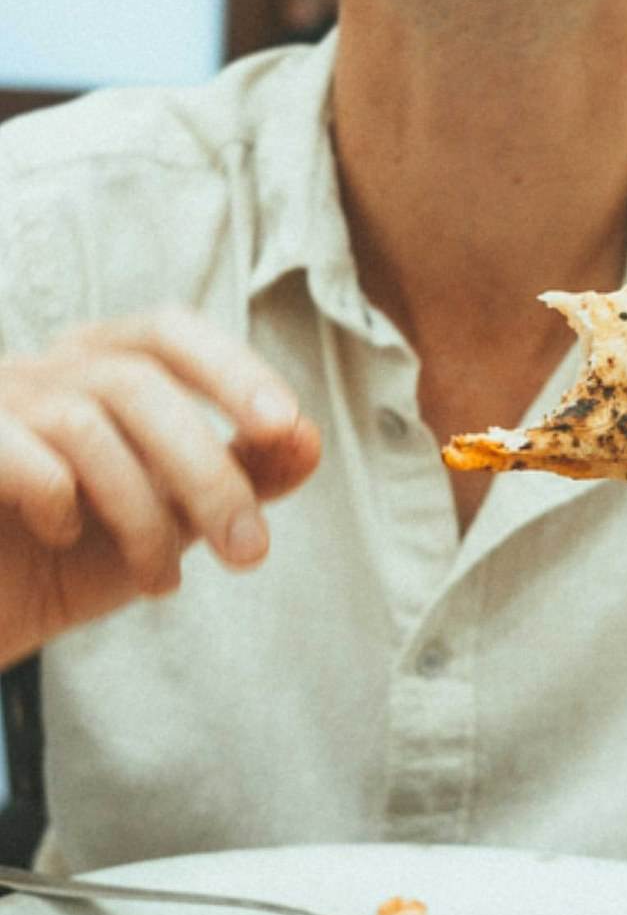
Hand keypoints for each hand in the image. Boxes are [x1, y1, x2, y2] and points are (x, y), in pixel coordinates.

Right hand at [0, 307, 320, 665]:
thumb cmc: (65, 560)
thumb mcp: (170, 518)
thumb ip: (237, 475)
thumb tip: (310, 440)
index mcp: (96, 369)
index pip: (168, 333)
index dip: (230, 369)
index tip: (284, 426)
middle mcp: (41, 371)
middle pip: (139, 382)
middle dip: (208, 470)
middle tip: (250, 551)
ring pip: (86, 423)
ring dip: (142, 515)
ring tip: (162, 582)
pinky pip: (19, 451)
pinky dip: (58, 498)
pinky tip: (64, 538)